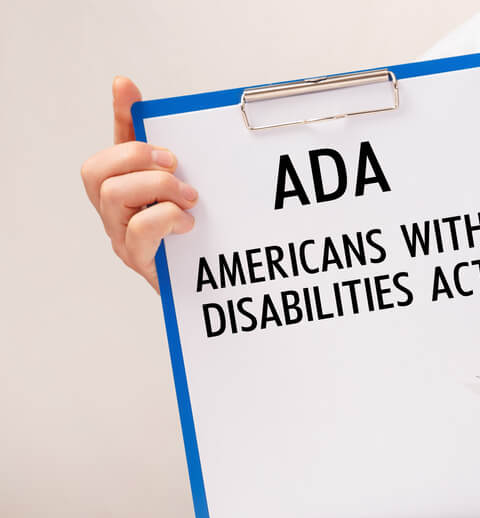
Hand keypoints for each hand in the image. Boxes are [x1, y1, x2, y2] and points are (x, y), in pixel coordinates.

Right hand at [80, 77, 198, 291]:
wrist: (203, 288)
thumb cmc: (194, 240)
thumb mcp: (193, 197)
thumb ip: (187, 166)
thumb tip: (187, 130)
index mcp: (129, 186)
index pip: (117, 142)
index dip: (120, 113)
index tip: (126, 87)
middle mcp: (115, 209)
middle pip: (97, 170)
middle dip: (136, 157)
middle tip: (175, 165)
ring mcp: (120, 234)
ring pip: (112, 195)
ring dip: (156, 188)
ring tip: (189, 199)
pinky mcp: (137, 258)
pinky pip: (139, 230)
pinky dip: (167, 220)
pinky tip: (188, 225)